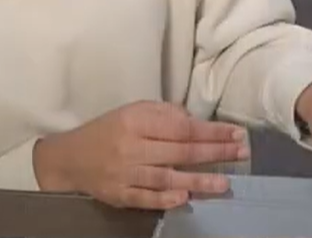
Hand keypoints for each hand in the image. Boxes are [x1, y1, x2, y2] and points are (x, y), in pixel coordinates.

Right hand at [32, 100, 249, 209]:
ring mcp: (124, 174)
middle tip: (242, 153)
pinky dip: (166, 200)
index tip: (236, 134)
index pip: (182, 127)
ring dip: (198, 181)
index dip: (212, 131)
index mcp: (136, 121)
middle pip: (180, 151)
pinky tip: (187, 198)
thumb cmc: (108, 130)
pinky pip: (146, 199)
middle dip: (215, 152)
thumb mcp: (133, 111)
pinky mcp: (118, 195)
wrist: (69, 158)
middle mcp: (131, 147)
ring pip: (166, 178)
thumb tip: (195, 122)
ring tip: (224, 183)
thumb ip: (165, 114)